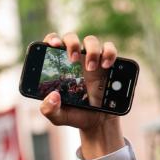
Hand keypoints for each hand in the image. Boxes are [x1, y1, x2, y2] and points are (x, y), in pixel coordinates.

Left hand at [39, 33, 123, 159]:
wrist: (97, 121)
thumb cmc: (74, 115)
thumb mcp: (58, 116)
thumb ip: (49, 109)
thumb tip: (52, 96)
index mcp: (59, 68)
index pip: (52, 45)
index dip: (51, 39)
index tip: (53, 44)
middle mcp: (74, 60)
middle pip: (71, 38)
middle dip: (72, 42)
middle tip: (73, 58)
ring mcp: (92, 60)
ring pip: (91, 41)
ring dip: (91, 50)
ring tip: (91, 68)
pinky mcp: (108, 64)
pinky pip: (110, 49)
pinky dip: (109, 52)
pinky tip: (106, 65)